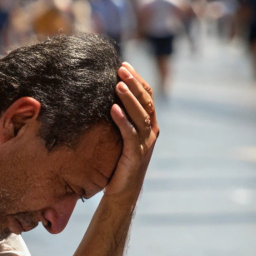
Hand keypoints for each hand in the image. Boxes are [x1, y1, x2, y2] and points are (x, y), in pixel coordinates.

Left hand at [107, 63, 159, 201]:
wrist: (123, 191)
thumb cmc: (119, 162)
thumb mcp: (121, 136)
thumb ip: (120, 118)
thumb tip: (104, 95)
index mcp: (150, 125)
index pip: (147, 96)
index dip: (137, 79)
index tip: (124, 64)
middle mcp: (151, 132)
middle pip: (146, 101)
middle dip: (133, 83)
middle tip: (120, 68)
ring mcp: (145, 144)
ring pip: (140, 115)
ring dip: (129, 98)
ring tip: (117, 84)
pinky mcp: (136, 155)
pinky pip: (129, 134)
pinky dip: (122, 120)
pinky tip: (113, 109)